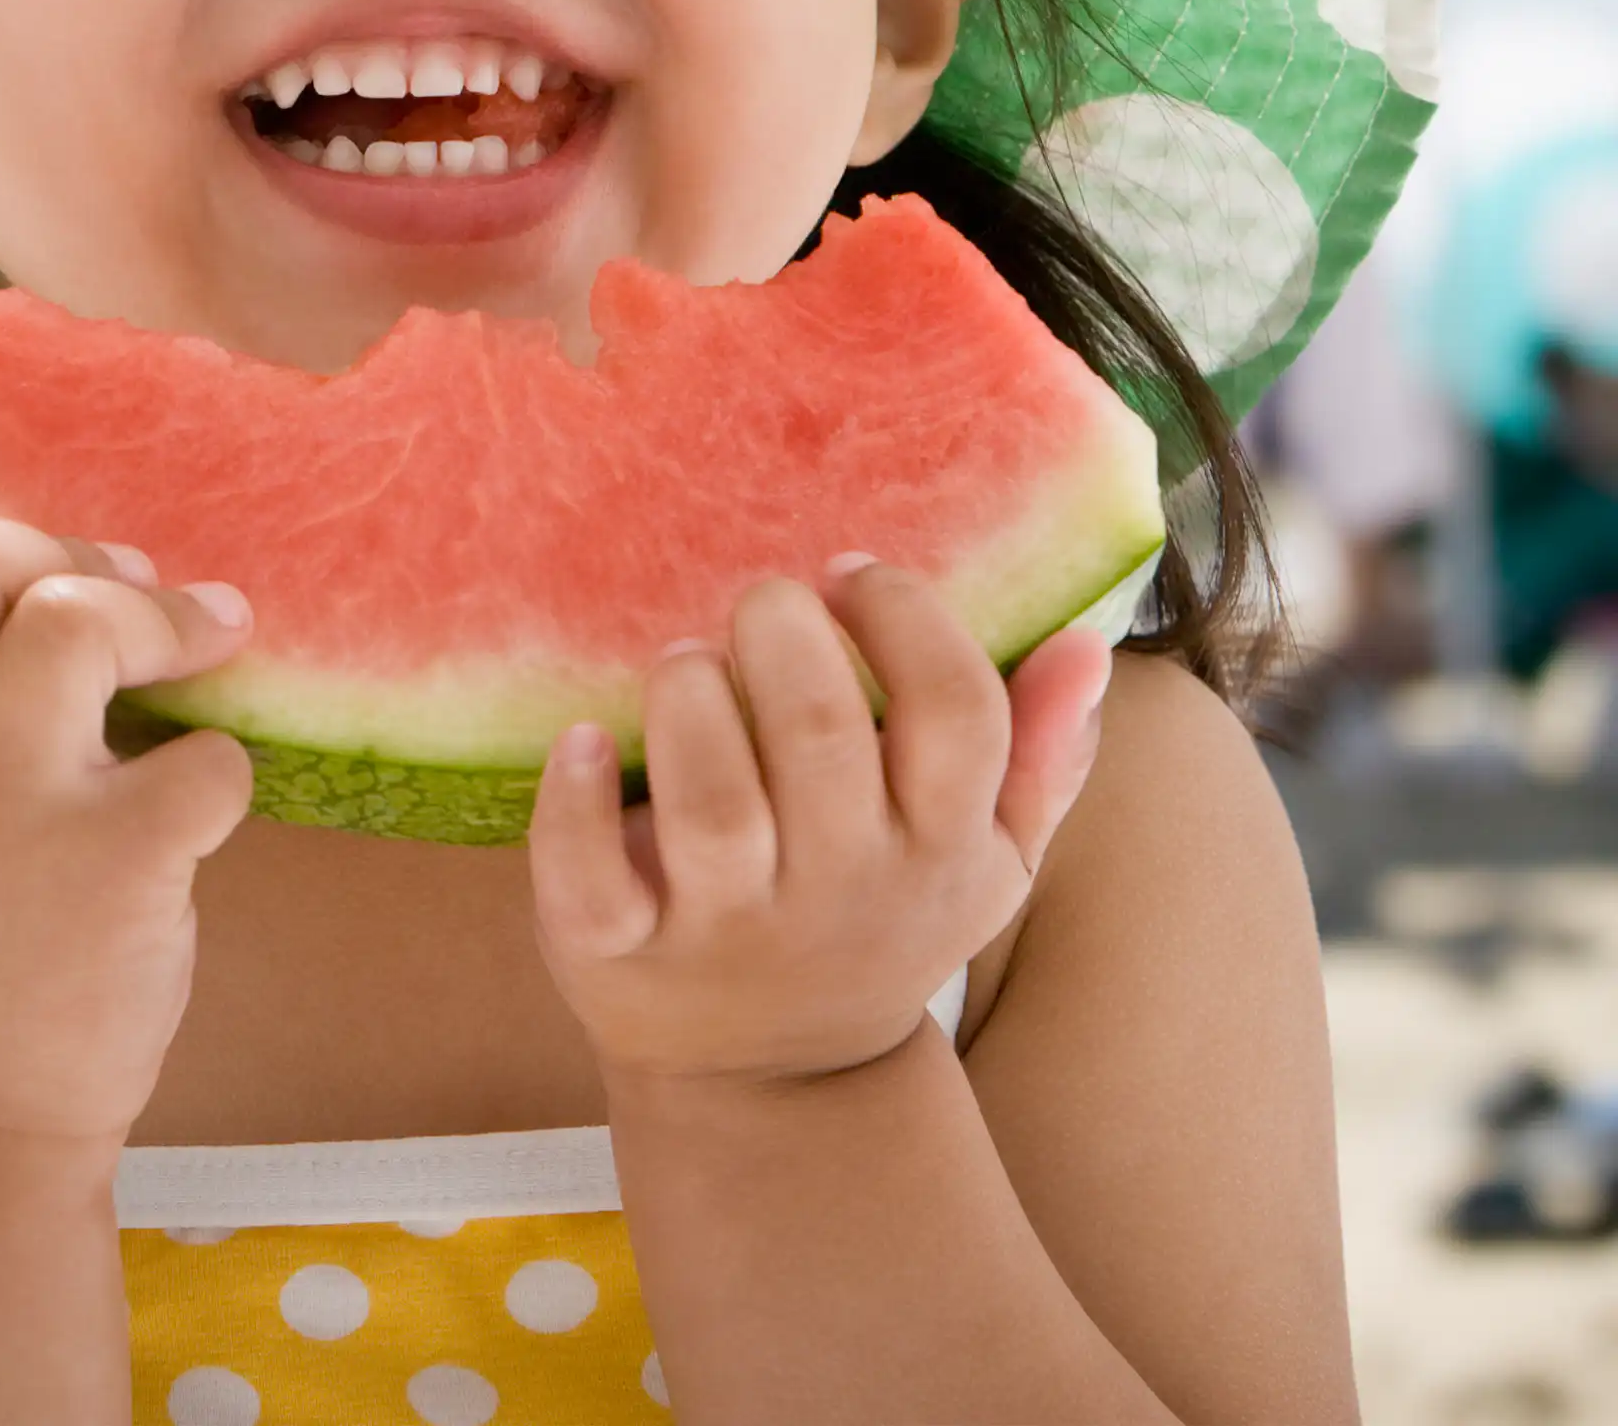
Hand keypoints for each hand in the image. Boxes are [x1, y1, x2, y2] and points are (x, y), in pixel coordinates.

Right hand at [0, 505, 256, 1158]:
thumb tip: (18, 562)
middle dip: (58, 552)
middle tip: (114, 596)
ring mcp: (1, 809)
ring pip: (73, 618)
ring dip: (153, 612)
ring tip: (192, 642)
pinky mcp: (111, 869)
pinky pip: (203, 757)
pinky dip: (223, 765)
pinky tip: (203, 798)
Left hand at [525, 561, 1111, 1092]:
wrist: (775, 1088)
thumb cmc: (877, 920)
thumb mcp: (983, 860)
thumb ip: (1037, 755)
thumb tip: (1086, 646)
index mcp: (937, 847)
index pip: (956, 712)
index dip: (906, 619)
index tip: (850, 573)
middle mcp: (839, 887)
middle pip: (819, 737)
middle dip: (783, 636)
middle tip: (759, 603)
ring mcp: (727, 929)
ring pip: (712, 805)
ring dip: (690, 700)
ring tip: (683, 661)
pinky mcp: (618, 955)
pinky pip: (590, 883)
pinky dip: (575, 807)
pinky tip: (579, 742)